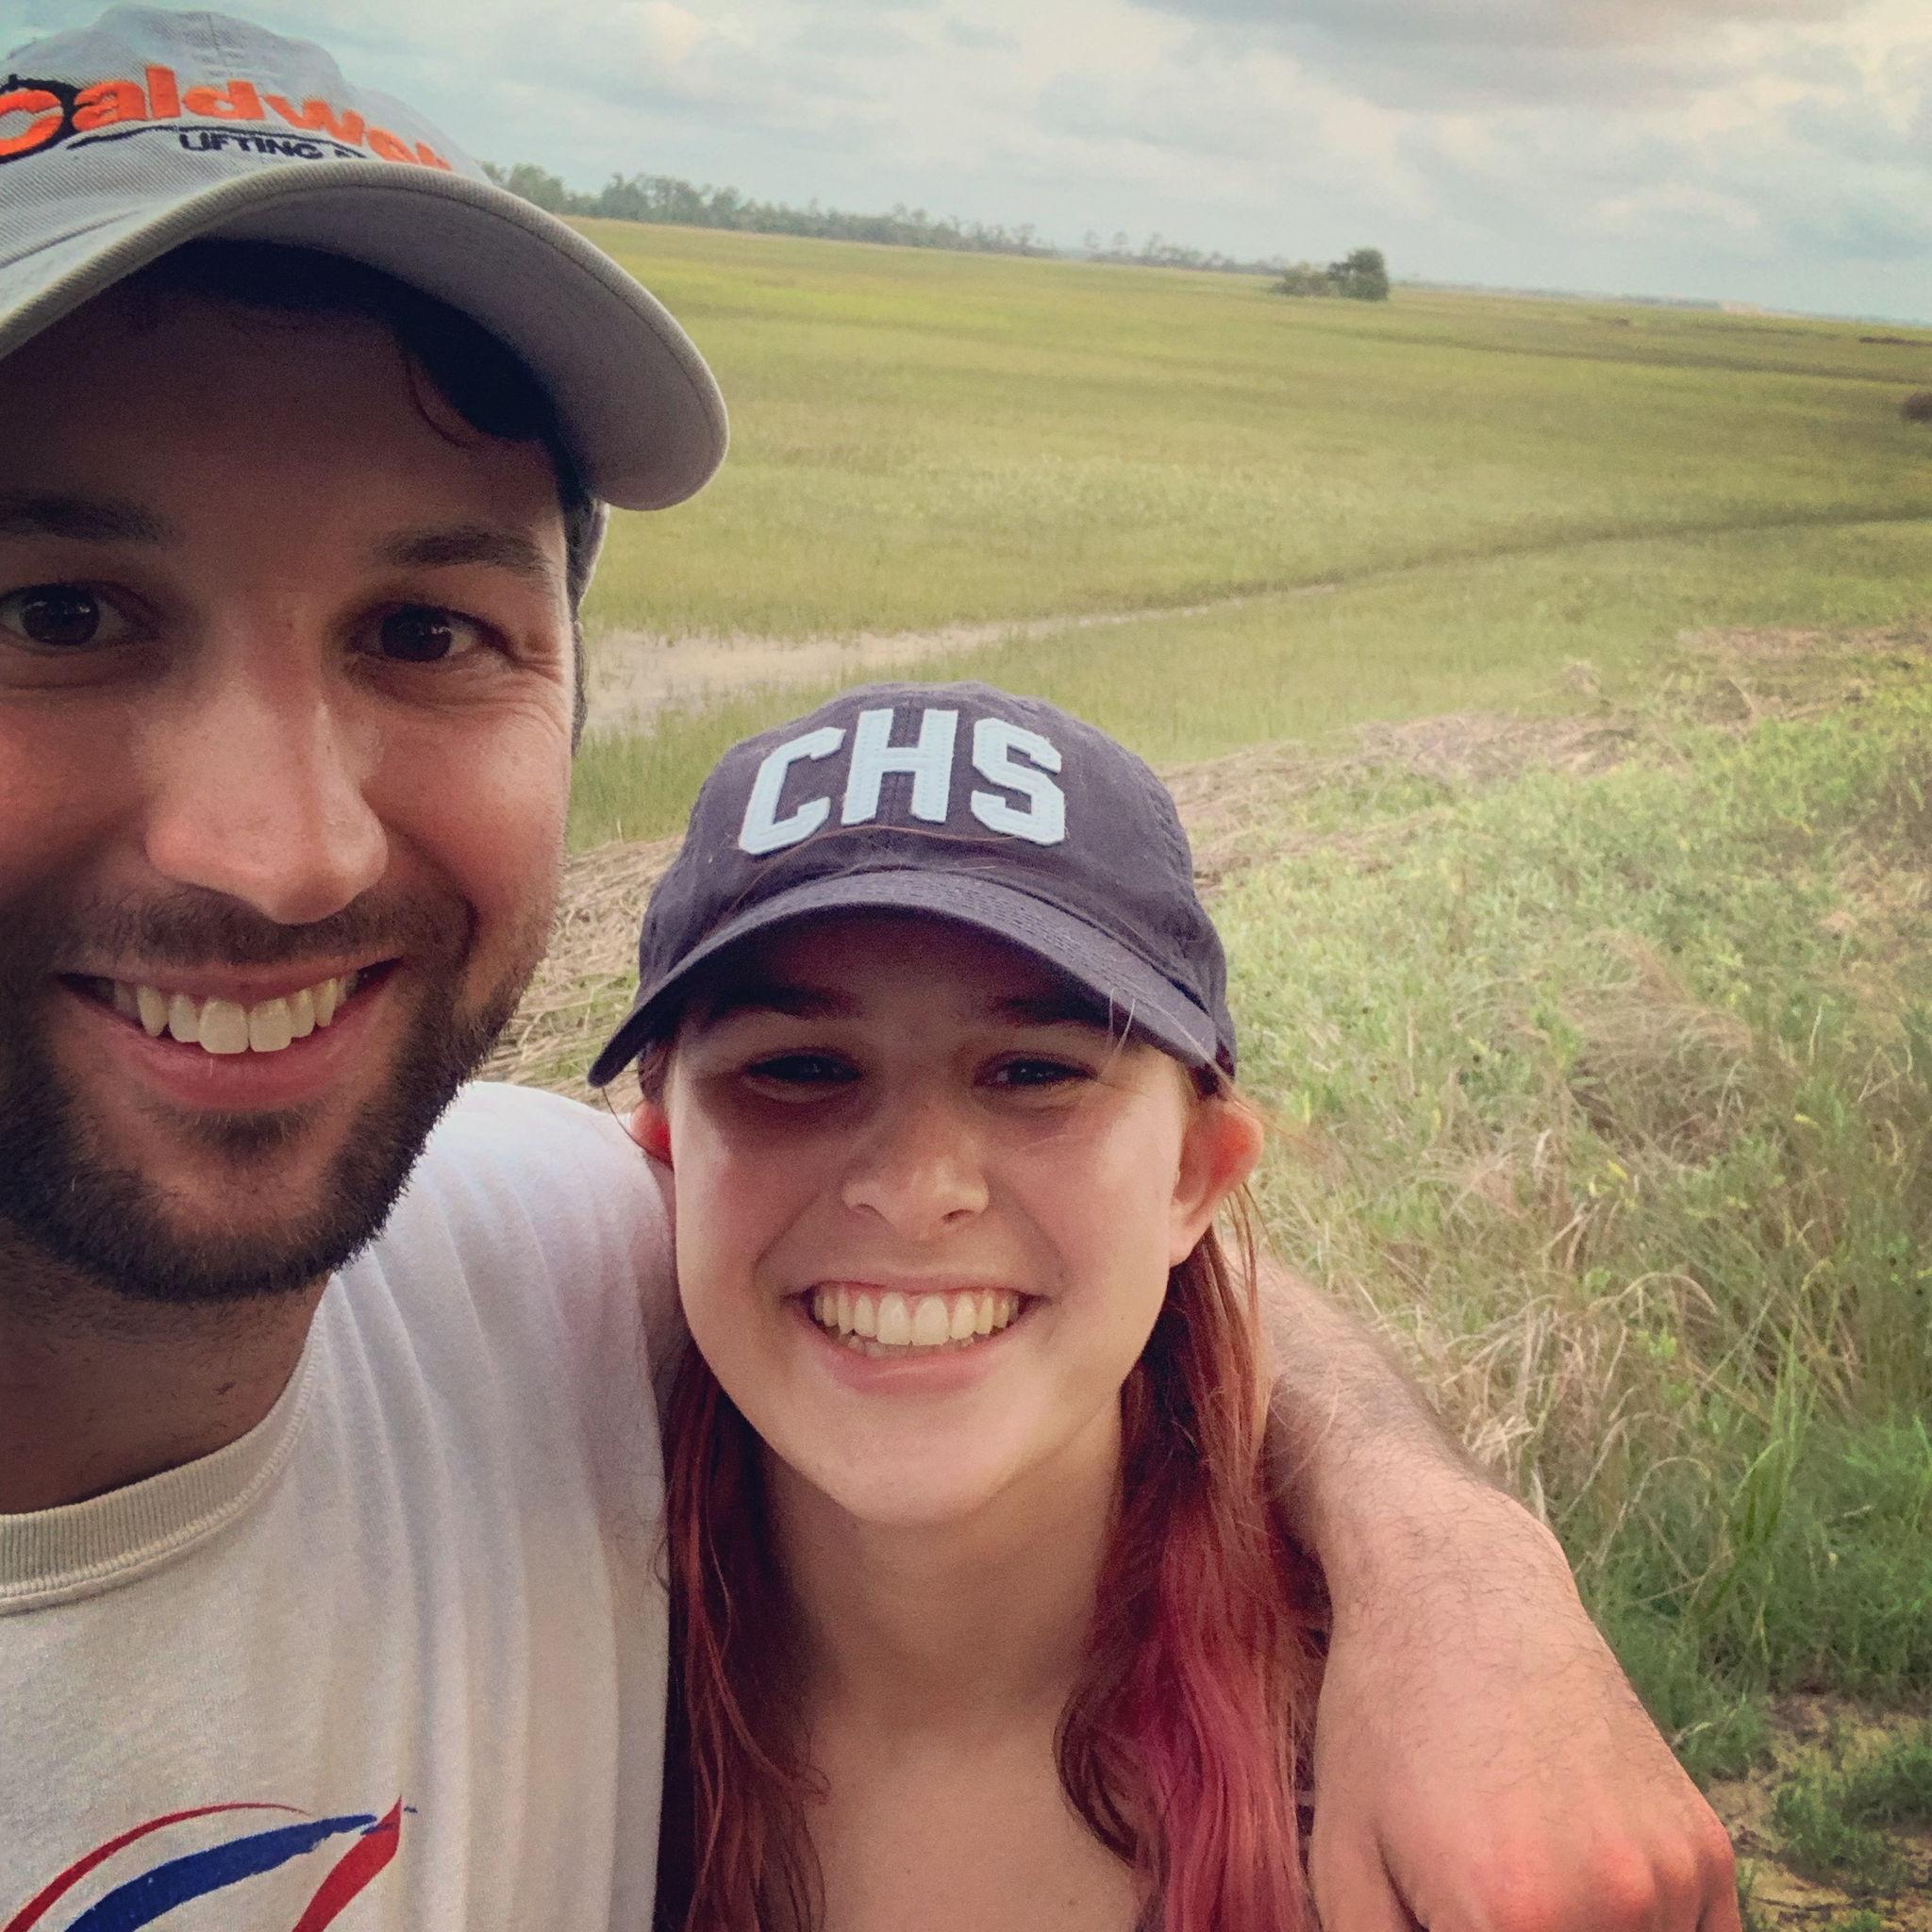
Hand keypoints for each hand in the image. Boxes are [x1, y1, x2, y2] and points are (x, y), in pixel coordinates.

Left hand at [1306, 1479, 1738, 1931]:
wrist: (1462, 1593)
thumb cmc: (1382, 1723)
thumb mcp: (1344, 1863)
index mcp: (1505, 1920)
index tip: (1458, 1931)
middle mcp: (1608, 1903)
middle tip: (1486, 1906)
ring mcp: (1670, 1877)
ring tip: (1523, 1887)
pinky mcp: (1706, 1850)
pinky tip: (1578, 1893)